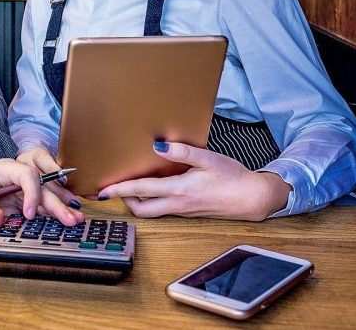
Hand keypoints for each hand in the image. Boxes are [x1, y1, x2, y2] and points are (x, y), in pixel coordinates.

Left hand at [0, 157, 84, 229]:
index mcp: (7, 168)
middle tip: (71, 218)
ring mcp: (25, 185)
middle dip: (57, 203)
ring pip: (47, 194)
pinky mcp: (26, 196)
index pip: (27, 175)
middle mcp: (21, 175)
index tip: (29, 214)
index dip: (32, 194)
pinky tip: (67, 217)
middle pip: (43, 187)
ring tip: (77, 218)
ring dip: (62, 206)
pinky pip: (42, 202)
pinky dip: (54, 210)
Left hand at [96, 141, 291, 220]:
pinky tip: (156, 188)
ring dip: (139, 201)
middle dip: (125, 201)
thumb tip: (158, 145)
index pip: (141, 191)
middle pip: (142, 210)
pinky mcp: (190, 211)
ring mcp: (184, 210)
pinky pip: (165, 209)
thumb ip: (182, 152)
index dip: (119, 190)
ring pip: (153, 211)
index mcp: (179, 190)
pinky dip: (154, 201)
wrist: (252, 198)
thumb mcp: (208, 158)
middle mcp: (178, 204)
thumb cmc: (232, 177)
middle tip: (115, 188)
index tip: (103, 191)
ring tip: (132, 186)